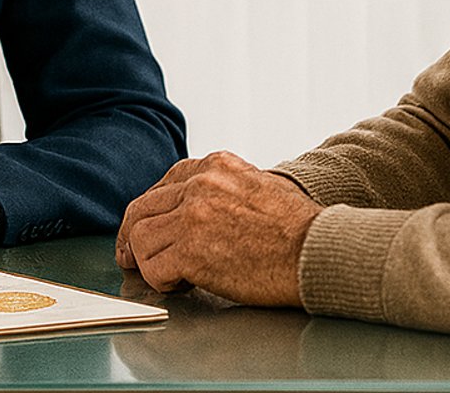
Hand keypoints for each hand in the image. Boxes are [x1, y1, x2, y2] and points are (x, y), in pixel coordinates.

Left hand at [115, 151, 320, 306]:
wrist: (318, 251)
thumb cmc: (297, 230)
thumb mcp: (258, 186)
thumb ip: (223, 190)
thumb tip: (193, 211)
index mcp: (215, 165)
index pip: (163, 184)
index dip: (149, 211)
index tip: (142, 229)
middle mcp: (199, 184)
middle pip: (141, 209)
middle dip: (132, 236)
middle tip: (131, 258)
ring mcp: (192, 216)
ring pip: (140, 238)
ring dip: (149, 261)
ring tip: (173, 275)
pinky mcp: (190, 250)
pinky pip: (153, 267)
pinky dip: (162, 280)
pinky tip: (183, 284)